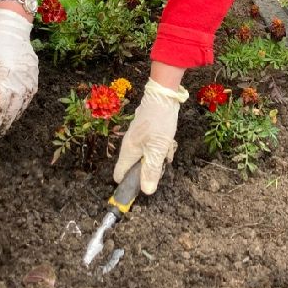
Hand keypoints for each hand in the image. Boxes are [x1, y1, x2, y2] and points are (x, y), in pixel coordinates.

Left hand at [0, 8, 37, 141]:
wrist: (12, 26)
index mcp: (6, 79)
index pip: (0, 108)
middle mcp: (21, 82)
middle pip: (12, 110)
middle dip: (2, 125)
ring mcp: (30, 79)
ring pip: (22, 105)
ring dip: (12, 118)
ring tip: (3, 128)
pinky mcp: (35, 75)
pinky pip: (28, 97)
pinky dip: (21, 107)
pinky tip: (14, 112)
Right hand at [113, 78, 188, 194]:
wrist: (163, 96)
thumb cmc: (159, 123)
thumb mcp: (157, 149)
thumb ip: (151, 170)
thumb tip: (146, 191)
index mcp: (128, 151)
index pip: (119, 175)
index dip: (129, 184)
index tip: (142, 185)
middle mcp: (129, 146)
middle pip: (135, 168)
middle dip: (149, 169)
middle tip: (161, 163)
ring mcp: (137, 138)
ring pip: (145, 157)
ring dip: (157, 157)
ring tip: (167, 149)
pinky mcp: (145, 132)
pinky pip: (151, 147)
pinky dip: (160, 147)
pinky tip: (168, 142)